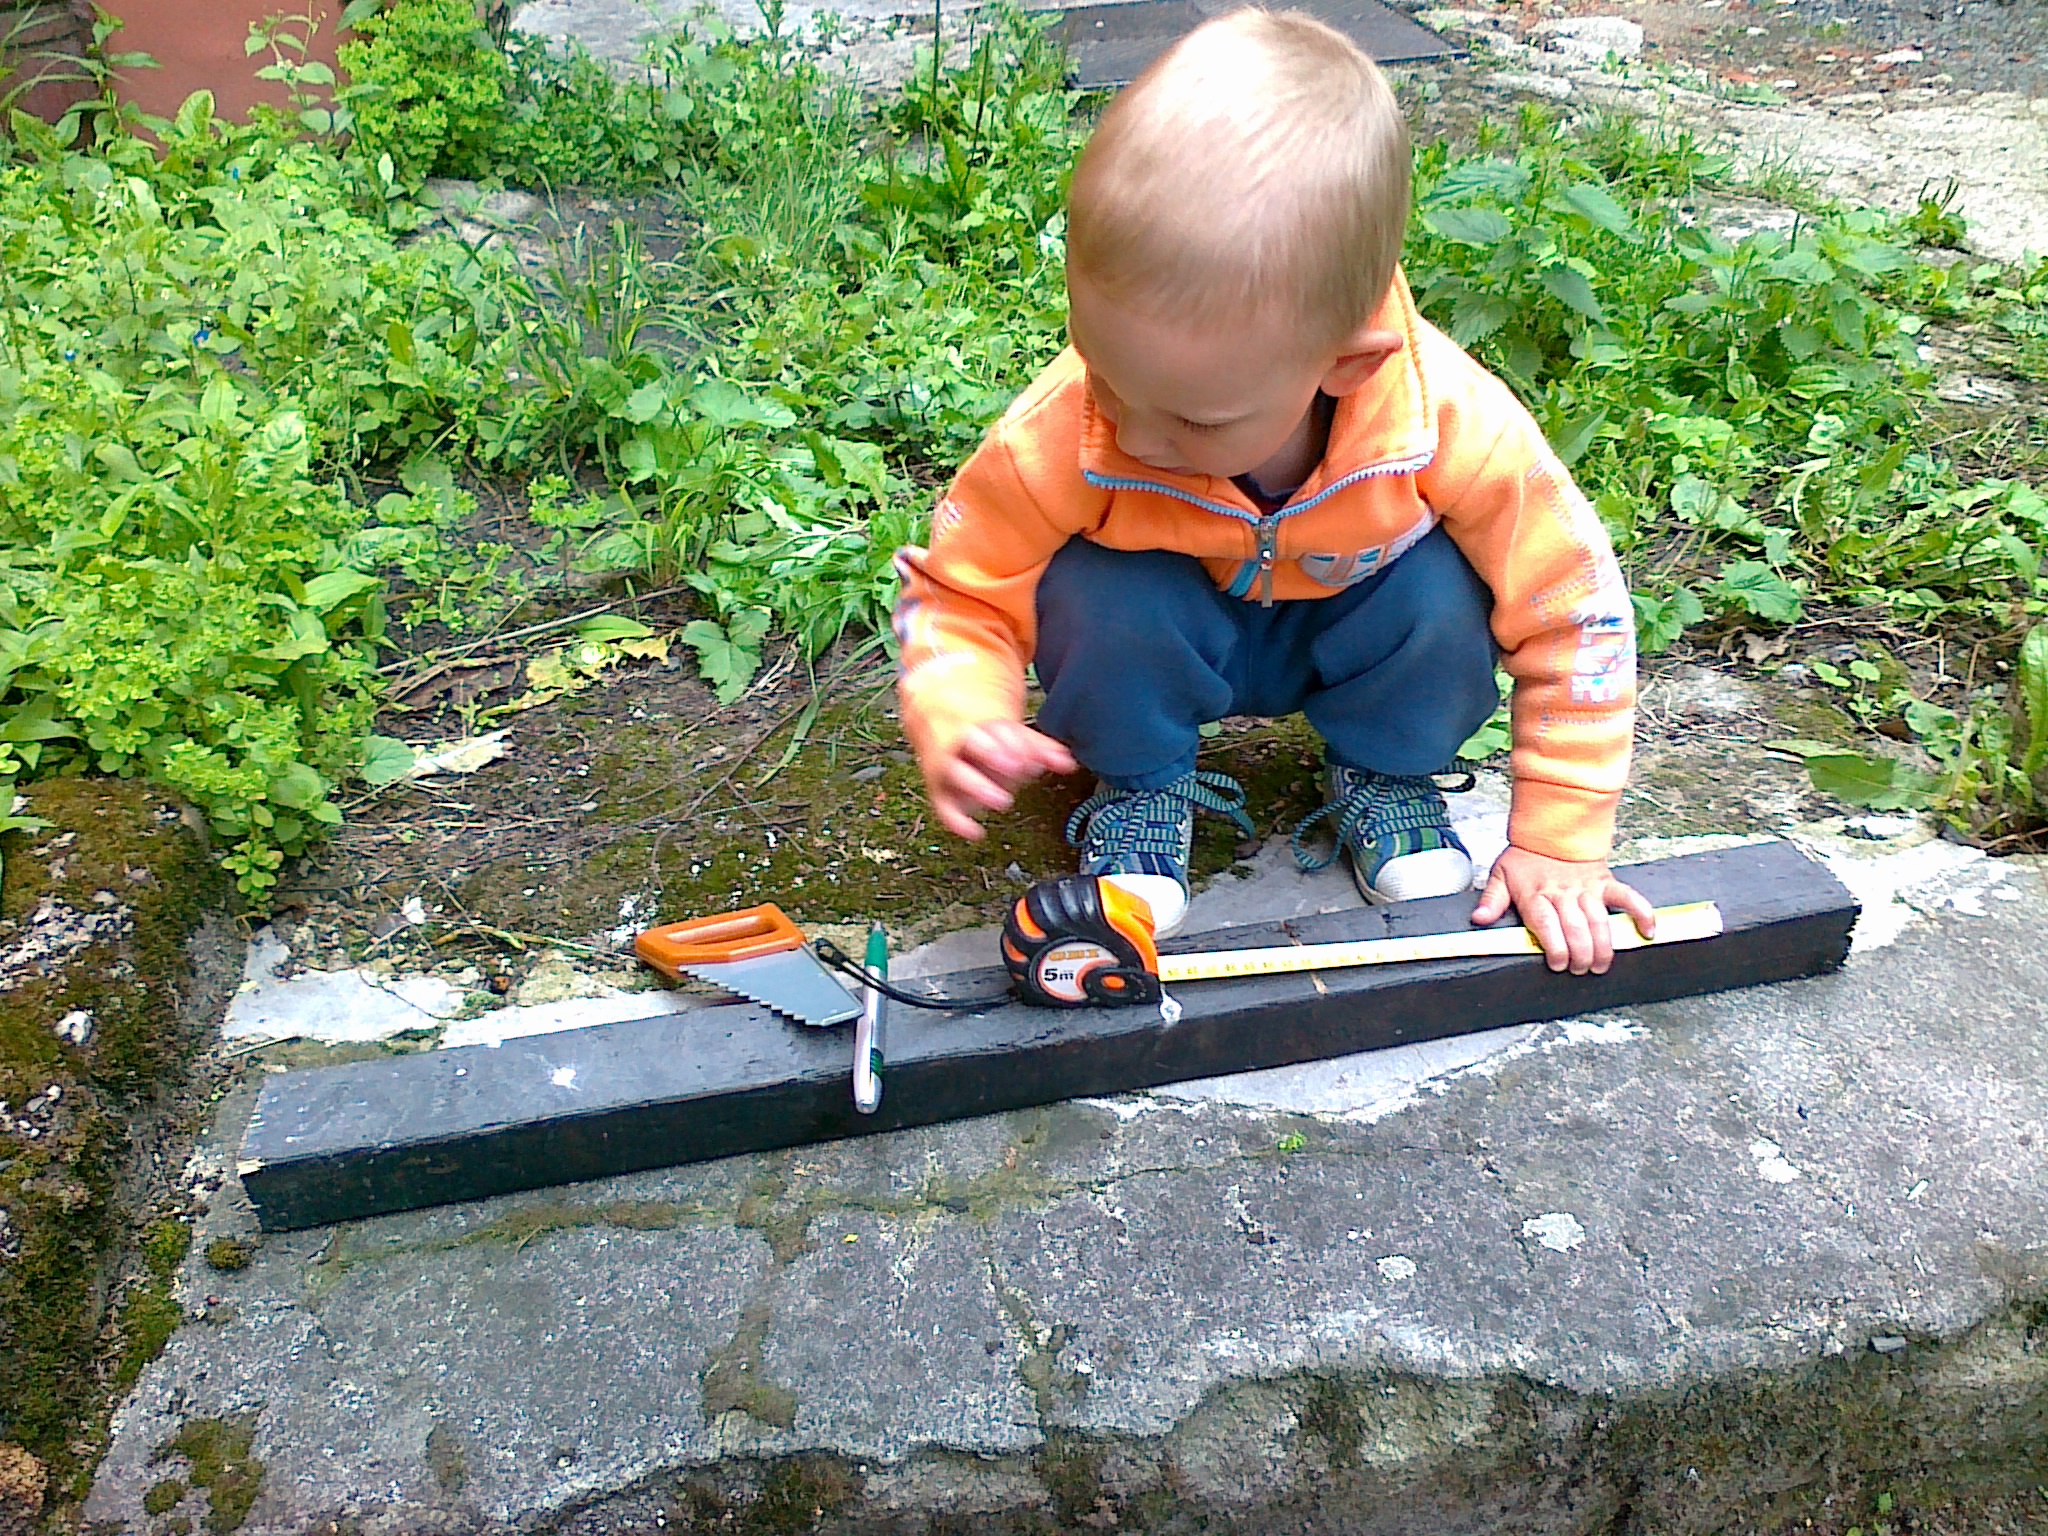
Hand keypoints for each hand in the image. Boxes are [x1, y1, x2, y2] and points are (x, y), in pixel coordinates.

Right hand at [926, 720, 1077, 840]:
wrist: (943, 732)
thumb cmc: (985, 740)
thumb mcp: (1013, 738)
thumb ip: (1041, 749)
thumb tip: (1067, 763)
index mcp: (981, 727)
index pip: (996, 728)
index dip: (1014, 742)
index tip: (1032, 755)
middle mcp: (962, 746)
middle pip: (971, 743)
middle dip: (993, 753)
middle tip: (1016, 766)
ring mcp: (950, 769)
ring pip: (956, 773)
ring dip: (978, 786)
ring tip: (1001, 799)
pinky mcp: (942, 793)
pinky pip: (945, 808)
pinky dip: (958, 822)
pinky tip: (976, 832)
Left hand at [1471, 845, 1655, 975]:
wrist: (1552, 828)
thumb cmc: (1526, 857)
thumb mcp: (1501, 875)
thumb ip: (1491, 900)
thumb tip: (1478, 920)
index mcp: (1536, 894)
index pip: (1547, 925)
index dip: (1554, 948)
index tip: (1557, 964)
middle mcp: (1563, 893)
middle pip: (1575, 929)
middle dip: (1580, 955)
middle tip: (1580, 970)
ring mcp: (1587, 889)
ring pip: (1599, 921)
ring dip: (1603, 947)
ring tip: (1601, 965)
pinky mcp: (1606, 883)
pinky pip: (1628, 898)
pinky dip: (1641, 913)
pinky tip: (1647, 932)